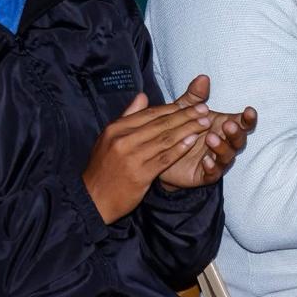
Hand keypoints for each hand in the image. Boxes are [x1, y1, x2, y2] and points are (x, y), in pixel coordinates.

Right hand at [82, 93, 212, 223]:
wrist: (92, 199)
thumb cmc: (104, 167)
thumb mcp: (109, 138)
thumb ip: (128, 116)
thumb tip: (142, 96)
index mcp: (116, 128)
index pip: (150, 113)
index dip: (173, 108)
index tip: (191, 104)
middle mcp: (123, 140)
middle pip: (161, 124)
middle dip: (186, 115)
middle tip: (204, 109)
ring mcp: (131, 157)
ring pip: (165, 139)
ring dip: (188, 129)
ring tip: (204, 122)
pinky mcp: (140, 175)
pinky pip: (164, 158)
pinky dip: (180, 148)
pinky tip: (192, 141)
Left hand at [159, 75, 257, 190]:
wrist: (161, 154)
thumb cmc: (179, 128)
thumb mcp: (185, 110)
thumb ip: (194, 96)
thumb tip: (202, 77)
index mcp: (223, 126)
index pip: (242, 122)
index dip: (249, 118)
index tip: (249, 110)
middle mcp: (224, 143)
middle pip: (239, 140)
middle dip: (236, 133)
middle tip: (228, 125)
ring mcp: (216, 159)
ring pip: (228, 156)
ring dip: (222, 147)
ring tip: (211, 138)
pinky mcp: (205, 174)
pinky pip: (213, 173)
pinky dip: (212, 167)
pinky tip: (206, 160)